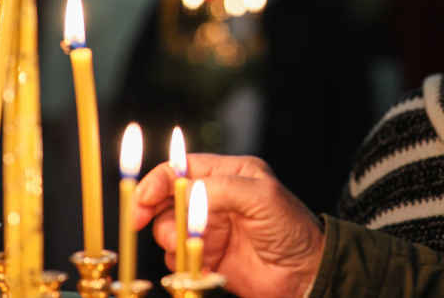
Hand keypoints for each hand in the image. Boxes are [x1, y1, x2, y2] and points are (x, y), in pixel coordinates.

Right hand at [133, 154, 325, 297]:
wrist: (302, 274)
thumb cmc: (290, 229)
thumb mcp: (261, 197)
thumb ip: (222, 188)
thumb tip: (186, 190)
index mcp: (228, 174)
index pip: (181, 168)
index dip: (158, 180)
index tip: (142, 198)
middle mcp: (214, 198)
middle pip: (166, 198)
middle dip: (154, 210)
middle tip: (142, 223)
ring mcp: (208, 228)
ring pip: (167, 229)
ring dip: (173, 239)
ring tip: (200, 248)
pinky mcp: (206, 256)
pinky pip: (176, 257)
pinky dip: (183, 262)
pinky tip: (207, 264)